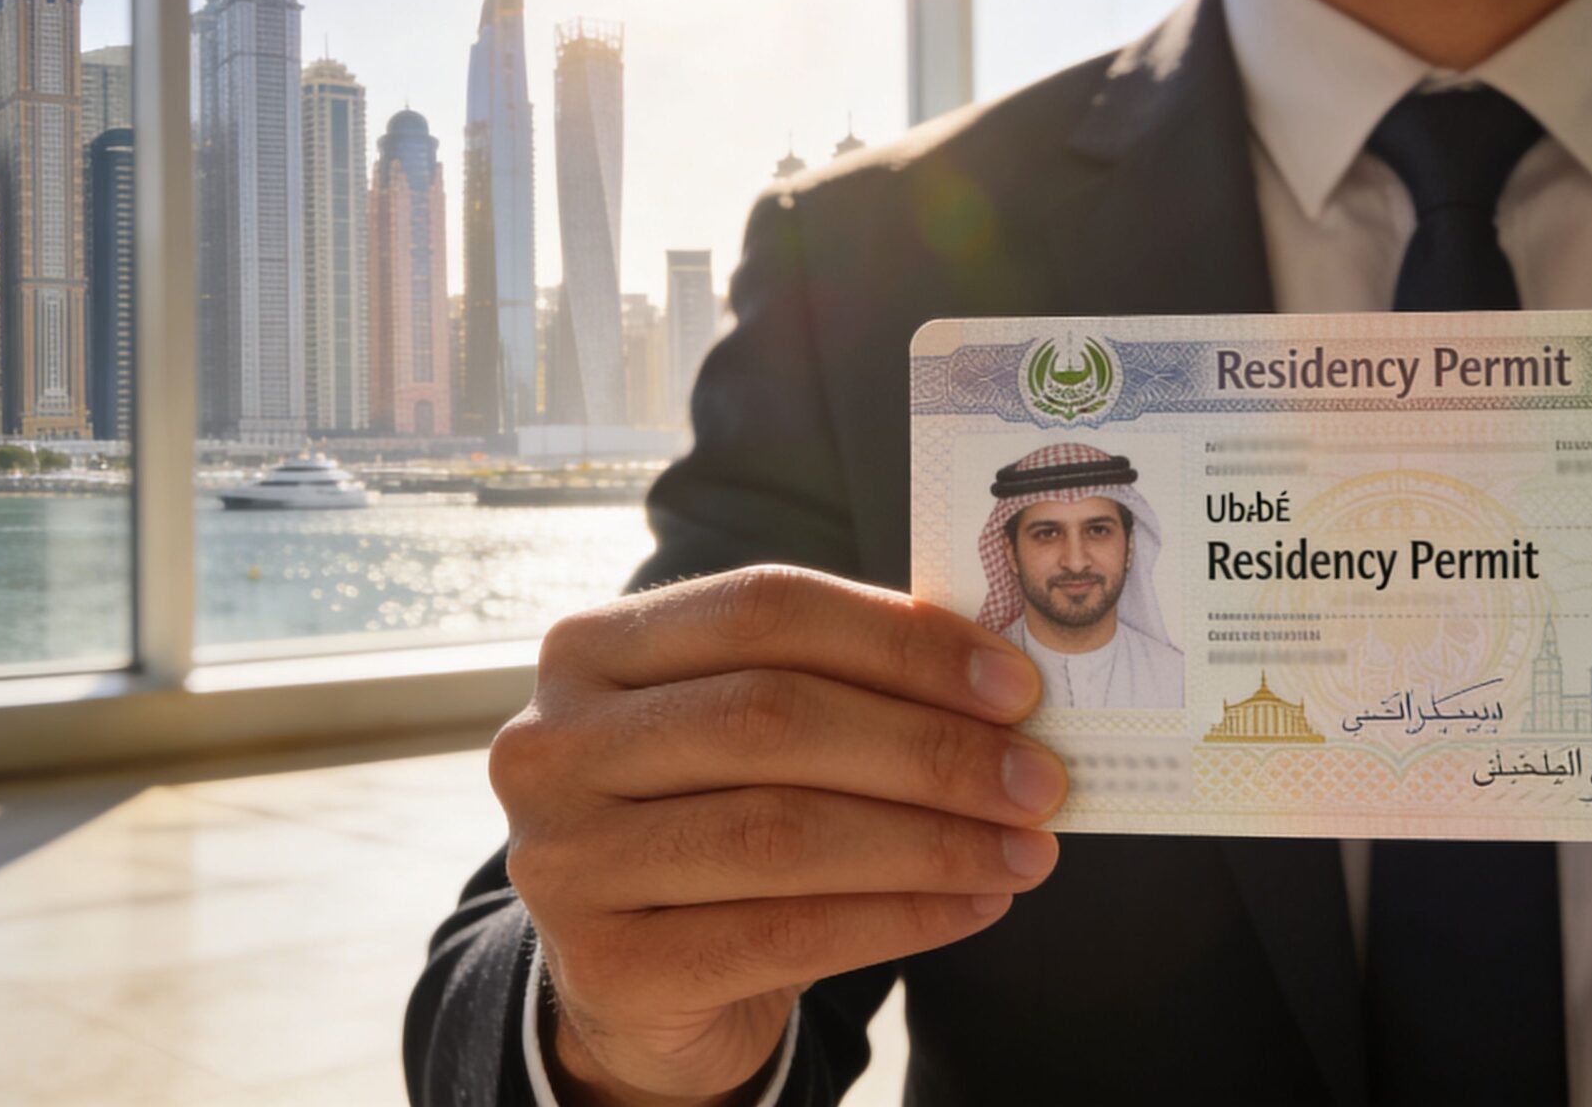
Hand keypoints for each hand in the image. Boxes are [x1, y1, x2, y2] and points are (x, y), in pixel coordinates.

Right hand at [490, 566, 1065, 1104]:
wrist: (636, 984)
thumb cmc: (712, 822)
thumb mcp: (743, 735)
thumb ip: (835, 687)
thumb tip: (999, 684)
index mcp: (591, 649)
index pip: (761, 608)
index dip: (898, 640)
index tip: (1014, 685)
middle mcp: (553, 744)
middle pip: (769, 716)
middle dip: (928, 746)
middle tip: (1038, 778)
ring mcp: (566, 859)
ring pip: (780, 831)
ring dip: (931, 839)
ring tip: (1025, 848)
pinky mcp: (606, 966)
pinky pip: (782, 934)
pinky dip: (899, 918)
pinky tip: (972, 906)